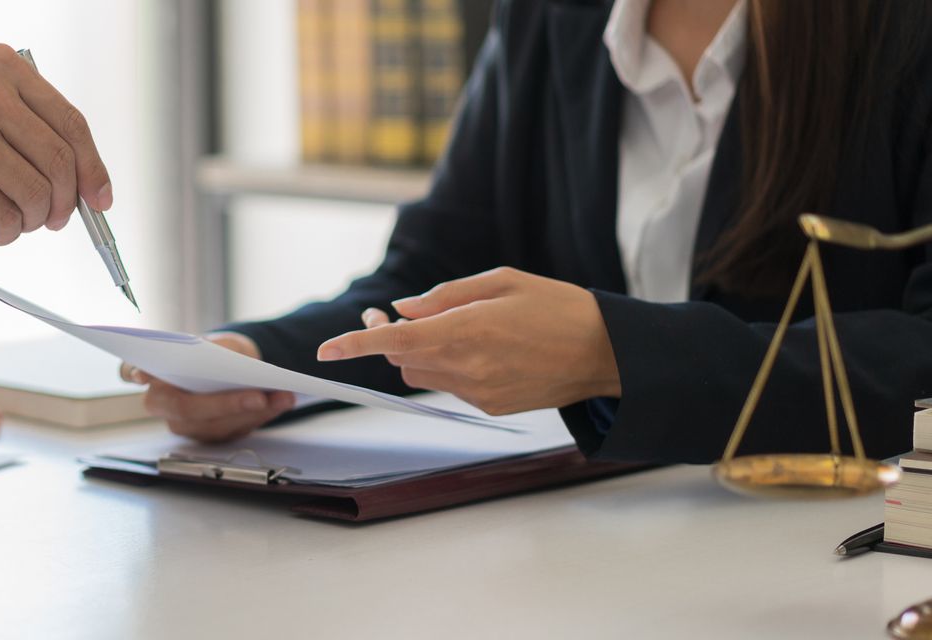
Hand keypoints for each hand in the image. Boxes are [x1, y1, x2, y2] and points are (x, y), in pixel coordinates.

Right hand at [0, 45, 113, 245]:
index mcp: (4, 67)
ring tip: (19, 222)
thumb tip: (74, 176)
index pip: (70, 123)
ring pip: (35, 193)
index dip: (93, 167)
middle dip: (65, 201)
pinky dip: (9, 231)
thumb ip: (19, 116)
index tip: (99, 198)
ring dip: (35, 219)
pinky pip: (2, 214)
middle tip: (54, 217)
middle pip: (59, 161)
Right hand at [118, 332, 294, 442]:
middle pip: (185, 409)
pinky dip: (261, 415)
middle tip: (257, 396)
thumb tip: (225, 362)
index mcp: (151, 372)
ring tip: (281, 396)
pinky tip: (281, 401)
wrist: (231, 365)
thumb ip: (212, 350)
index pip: (131, 371)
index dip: (136, 373)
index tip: (143, 373)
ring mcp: (183, 423)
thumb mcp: (215, 342)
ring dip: (251, 412)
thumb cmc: (216, 351)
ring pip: (213, 425)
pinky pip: (233, 430)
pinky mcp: (207, 435)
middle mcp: (160, 403)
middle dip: (224, 404)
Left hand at [315, 267, 620, 414]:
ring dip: (418, 352)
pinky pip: (449, 385)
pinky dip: (448, 366)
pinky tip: (481, 349)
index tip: (326, 350)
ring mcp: (477, 392)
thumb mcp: (502, 281)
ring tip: (447, 328)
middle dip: (387, 338)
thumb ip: (445, 296)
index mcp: (467, 330)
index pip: (395, 341)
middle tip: (386, 313)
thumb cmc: (557, 306)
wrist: (605, 353)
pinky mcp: (489, 406)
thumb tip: (402, 309)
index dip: (356, 345)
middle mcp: (467, 367)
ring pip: (421, 374)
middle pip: (401, 358)